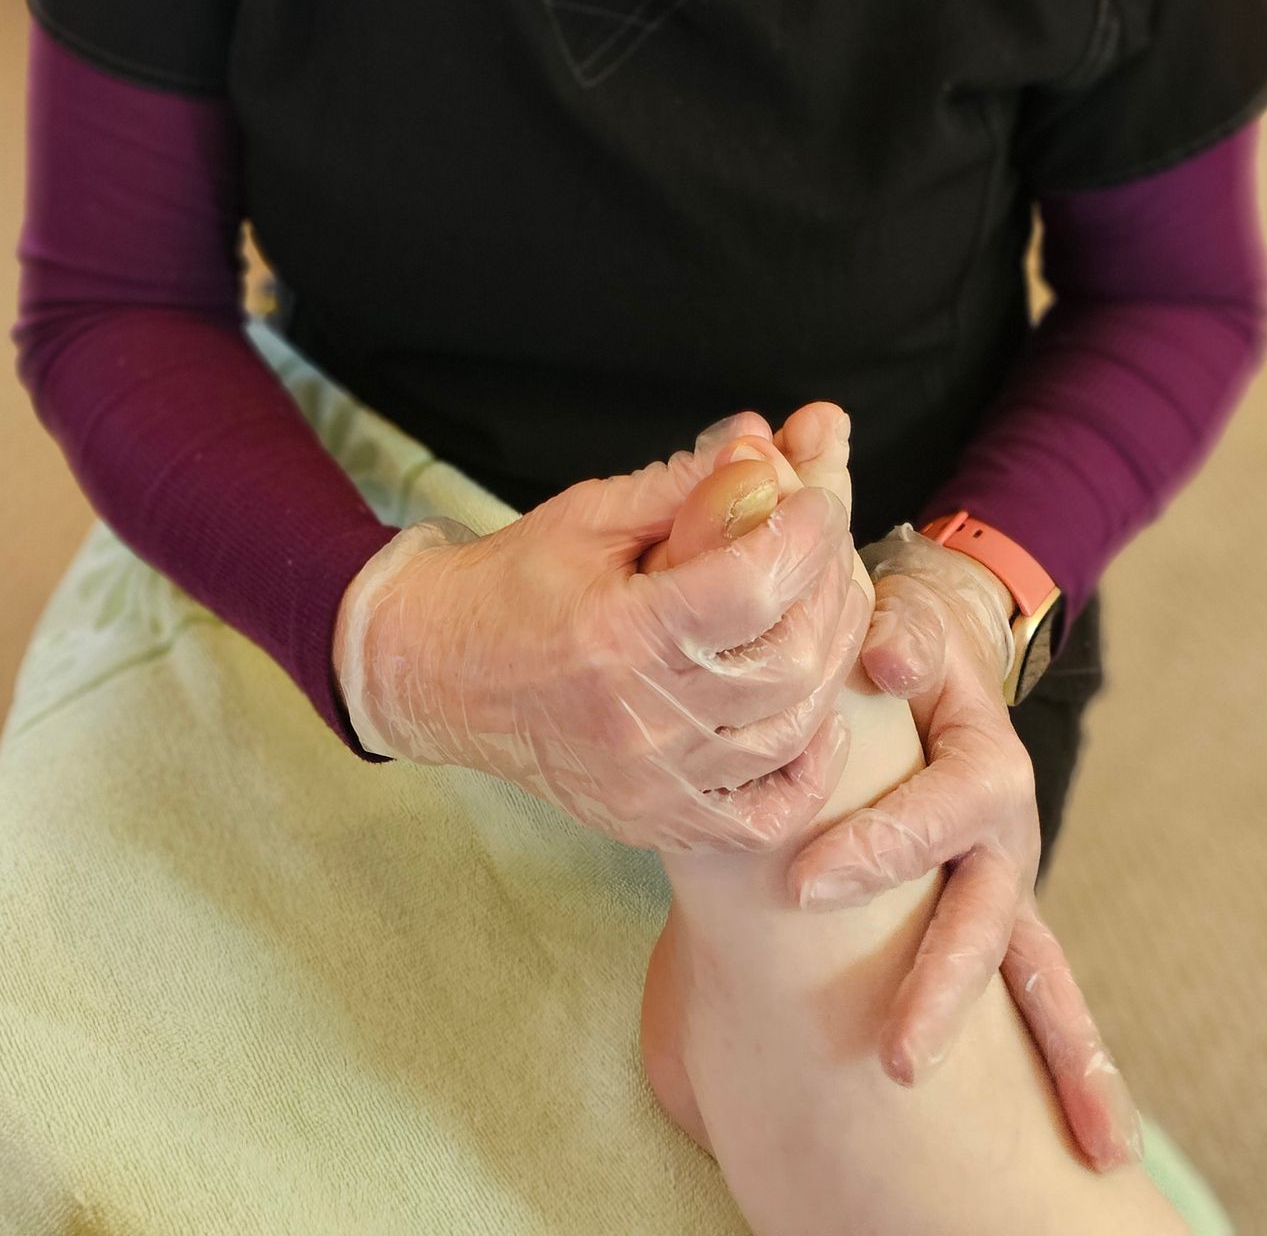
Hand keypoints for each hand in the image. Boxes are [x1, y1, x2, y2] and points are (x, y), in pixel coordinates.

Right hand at [332, 412, 872, 854]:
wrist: (437, 672)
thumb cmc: (511, 584)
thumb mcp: (588, 516)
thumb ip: (682, 485)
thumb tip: (763, 447)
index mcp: (619, 635)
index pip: (751, 586)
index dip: (804, 535)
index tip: (819, 500)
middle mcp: (642, 720)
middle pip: (788, 660)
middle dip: (829, 590)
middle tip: (827, 547)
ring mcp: (653, 783)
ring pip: (791, 731)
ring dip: (829, 661)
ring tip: (826, 608)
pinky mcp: (655, 820)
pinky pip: (762, 815)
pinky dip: (807, 770)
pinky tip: (816, 717)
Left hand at [784, 524, 1141, 1173]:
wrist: (928, 654)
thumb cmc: (896, 642)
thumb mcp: (900, 619)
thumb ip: (897, 633)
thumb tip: (888, 660)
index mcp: (982, 763)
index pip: (939, 812)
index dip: (879, 847)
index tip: (800, 885)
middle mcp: (1006, 836)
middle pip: (989, 917)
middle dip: (947, 987)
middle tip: (898, 1058)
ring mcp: (1007, 883)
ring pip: (1038, 974)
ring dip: (1061, 1057)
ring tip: (1090, 1147)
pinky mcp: (992, 915)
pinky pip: (1039, 995)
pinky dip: (1072, 1065)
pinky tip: (1100, 1146)